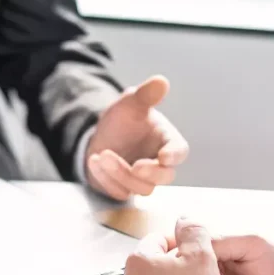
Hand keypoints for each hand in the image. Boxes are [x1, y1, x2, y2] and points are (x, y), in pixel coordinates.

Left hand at [86, 76, 187, 199]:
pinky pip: (120, 192)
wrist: (100, 135)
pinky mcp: (125, 189)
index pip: (179, 151)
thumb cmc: (123, 119)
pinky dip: (106, 179)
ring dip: (120, 174)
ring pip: (141, 188)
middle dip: (150, 173)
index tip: (164, 156)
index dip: (174, 155)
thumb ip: (146, 95)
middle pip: (164, 177)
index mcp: (167, 141)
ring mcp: (142, 180)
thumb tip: (161, 81)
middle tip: (135, 166)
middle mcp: (159, 164)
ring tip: (102, 155)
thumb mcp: (131, 103)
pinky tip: (94, 161)